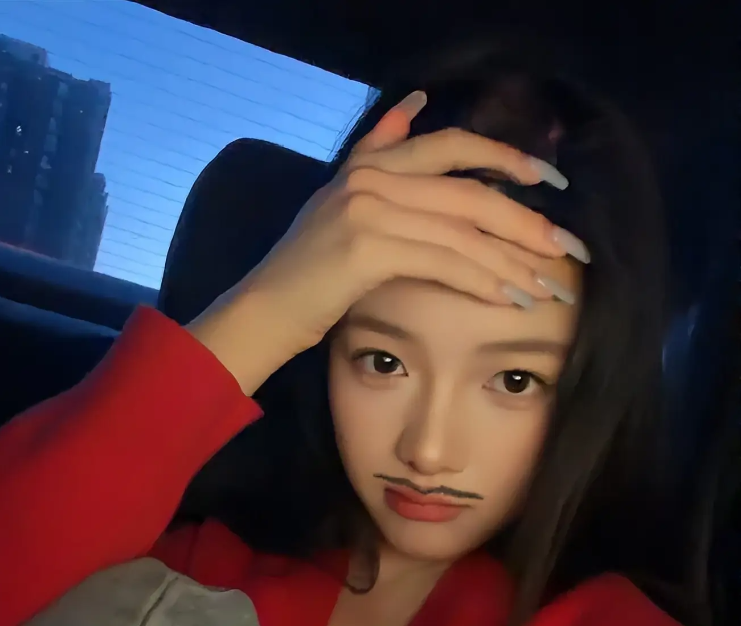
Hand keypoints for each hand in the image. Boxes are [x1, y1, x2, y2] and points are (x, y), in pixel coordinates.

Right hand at [187, 91, 587, 394]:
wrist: (265, 309)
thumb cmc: (310, 270)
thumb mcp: (340, 201)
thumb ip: (377, 151)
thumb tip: (413, 107)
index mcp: (371, 164)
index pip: (454, 146)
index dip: (508, 158)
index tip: (552, 181)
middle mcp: (371, 178)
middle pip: (470, 193)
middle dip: (526, 223)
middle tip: (567, 249)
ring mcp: (367, 209)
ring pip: (462, 230)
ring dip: (512, 261)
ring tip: (546, 287)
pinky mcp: (366, 247)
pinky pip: (443, 261)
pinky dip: (482, 282)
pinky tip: (509, 299)